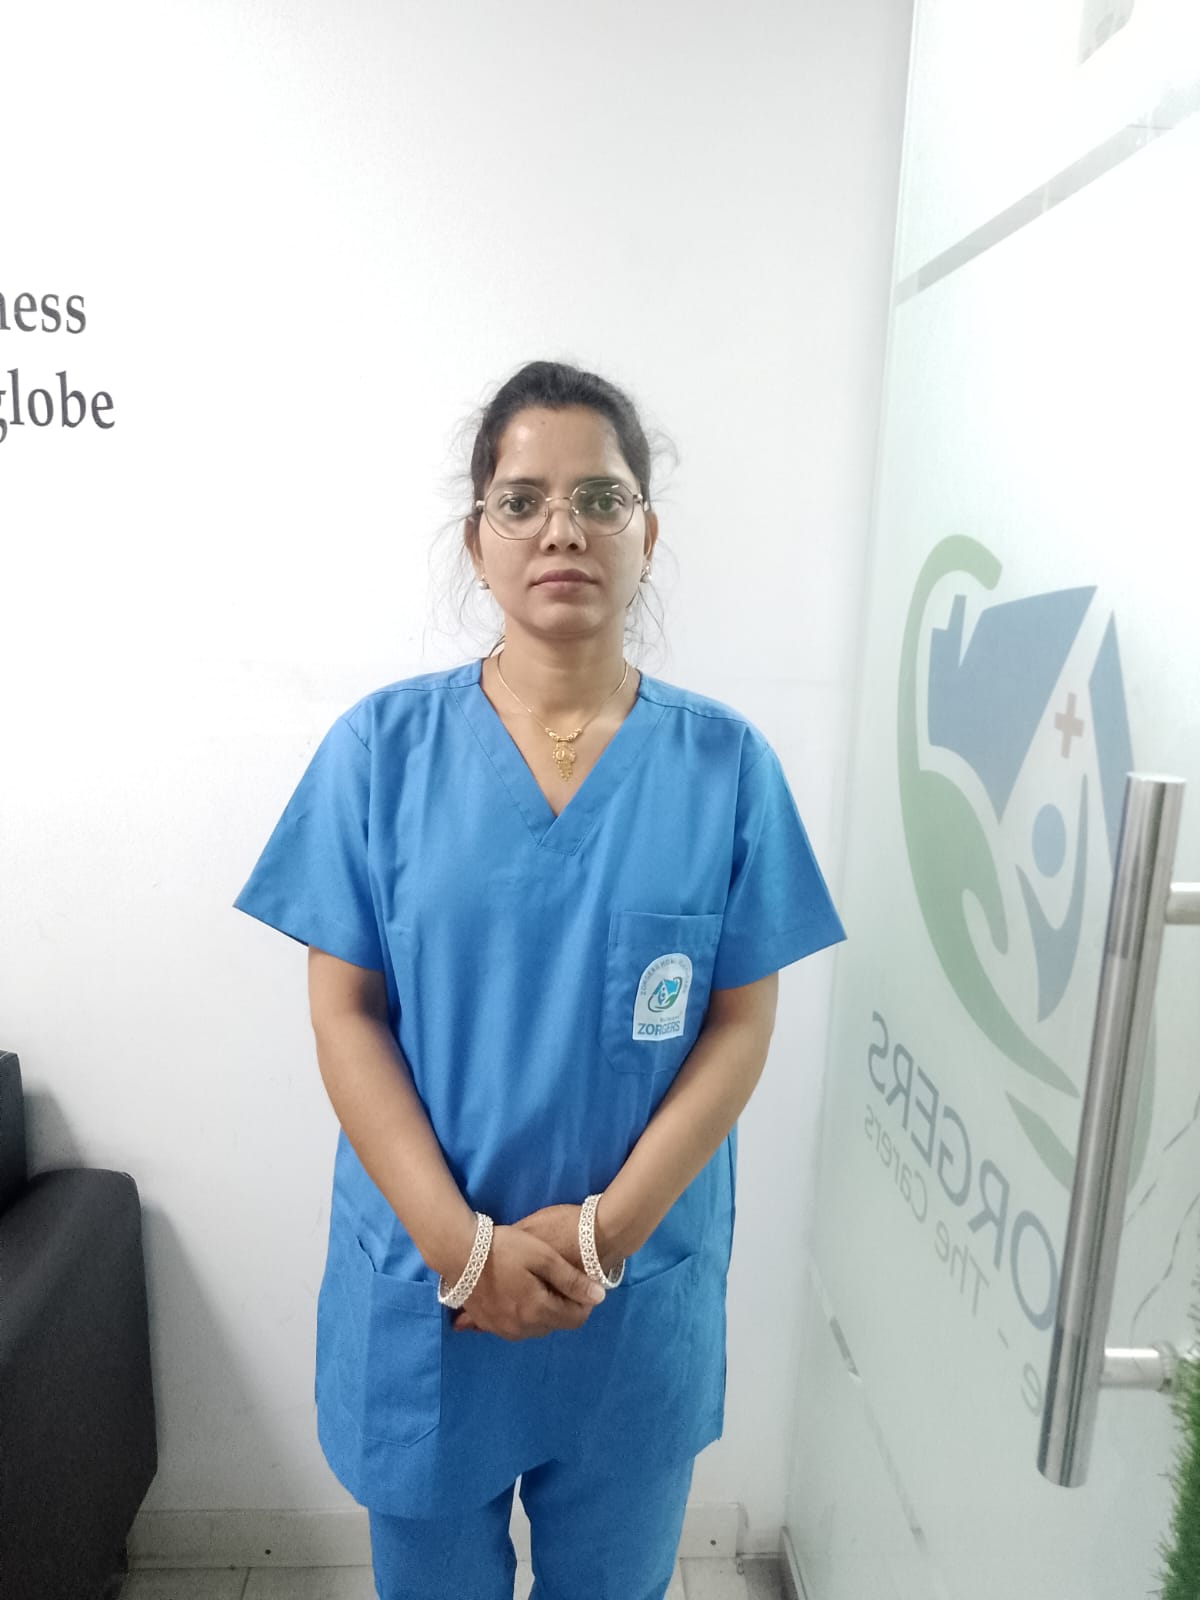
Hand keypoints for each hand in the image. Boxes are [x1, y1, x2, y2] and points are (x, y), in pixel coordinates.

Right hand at [452, 1205, 618, 1333]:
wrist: (460, 1252)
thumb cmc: (504, 1248)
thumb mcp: (543, 1256)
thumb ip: (572, 1280)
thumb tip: (599, 1297)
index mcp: (538, 1311)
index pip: (575, 1318)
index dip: (583, 1302)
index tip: (580, 1283)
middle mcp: (522, 1328)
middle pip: (556, 1323)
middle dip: (563, 1306)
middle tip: (557, 1279)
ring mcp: (502, 1329)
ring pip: (536, 1328)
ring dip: (543, 1312)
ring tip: (537, 1284)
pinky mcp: (487, 1325)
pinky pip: (515, 1327)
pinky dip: (523, 1315)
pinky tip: (518, 1295)